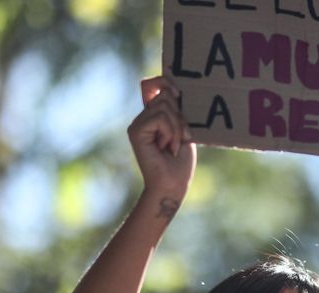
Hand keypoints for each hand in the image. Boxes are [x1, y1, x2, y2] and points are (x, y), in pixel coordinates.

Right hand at [127, 76, 195, 203]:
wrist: (172, 185)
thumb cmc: (180, 162)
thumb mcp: (183, 130)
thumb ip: (176, 111)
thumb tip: (171, 90)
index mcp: (154, 115)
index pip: (152, 84)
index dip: (164, 82)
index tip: (179, 94)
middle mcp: (143, 117)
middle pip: (164, 94)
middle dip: (179, 116)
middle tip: (179, 138)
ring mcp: (137, 124)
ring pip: (164, 106)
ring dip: (177, 128)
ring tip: (172, 146)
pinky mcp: (135, 131)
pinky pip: (159, 118)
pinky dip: (170, 132)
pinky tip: (166, 147)